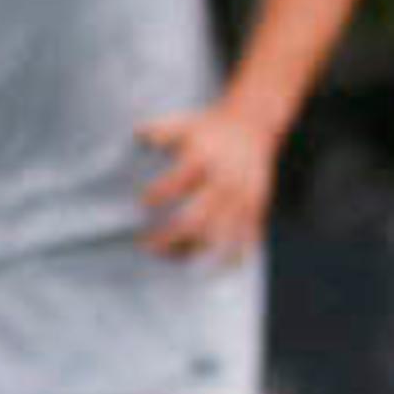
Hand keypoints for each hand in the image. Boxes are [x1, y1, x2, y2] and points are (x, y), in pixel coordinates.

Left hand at [137, 105, 281, 258]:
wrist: (255, 123)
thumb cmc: (209, 127)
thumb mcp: (185, 122)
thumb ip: (160, 130)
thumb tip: (138, 136)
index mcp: (206, 158)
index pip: (180, 179)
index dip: (159, 193)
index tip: (141, 203)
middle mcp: (224, 180)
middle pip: (197, 218)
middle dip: (170, 236)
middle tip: (147, 245)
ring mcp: (242, 197)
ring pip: (219, 235)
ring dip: (194, 250)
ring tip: (174, 258)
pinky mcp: (256, 207)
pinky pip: (246, 239)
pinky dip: (232, 257)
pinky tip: (215, 271)